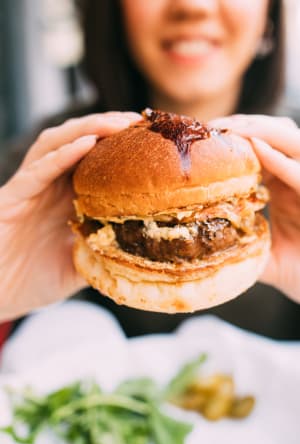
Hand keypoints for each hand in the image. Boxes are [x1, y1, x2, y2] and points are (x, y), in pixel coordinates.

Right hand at [0, 112, 140, 320]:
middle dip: (107, 127)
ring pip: (56, 144)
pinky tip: (84, 143)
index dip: (119, 147)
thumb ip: (103, 253)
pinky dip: (61, 155)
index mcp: (66, 199)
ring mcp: (30, 189)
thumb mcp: (80, 266)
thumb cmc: (32, 281)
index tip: (151, 140)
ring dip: (87, 129)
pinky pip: (37, 170)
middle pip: (78, 143)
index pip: (94, 162)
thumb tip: (140, 251)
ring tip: (116, 123)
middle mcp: (49, 187)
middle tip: (138, 121)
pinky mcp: (12, 196)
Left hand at [210, 114, 299, 302]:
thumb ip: (239, 248)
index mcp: (285, 185)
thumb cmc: (298, 273)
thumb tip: (202, 250)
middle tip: (212, 127)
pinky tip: (256, 149)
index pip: (263, 147)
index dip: (236, 136)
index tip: (204, 136)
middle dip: (245, 125)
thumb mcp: (262, 258)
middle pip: (278, 133)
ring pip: (294, 141)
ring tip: (230, 130)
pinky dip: (281, 160)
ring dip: (262, 131)